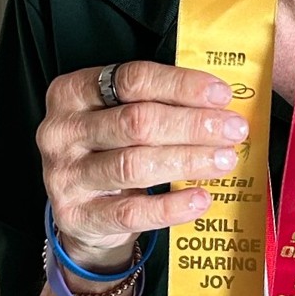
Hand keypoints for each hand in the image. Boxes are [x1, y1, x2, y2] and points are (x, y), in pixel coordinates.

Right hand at [37, 62, 246, 270]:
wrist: (81, 212)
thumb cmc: (110, 151)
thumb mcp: (120, 117)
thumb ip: (159, 104)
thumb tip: (219, 104)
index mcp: (73, 92)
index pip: (132, 79)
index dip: (181, 85)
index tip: (221, 95)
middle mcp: (61, 131)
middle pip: (135, 122)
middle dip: (191, 124)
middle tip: (233, 130)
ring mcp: (65, 175)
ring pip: (134, 165)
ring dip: (187, 160)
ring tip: (224, 160)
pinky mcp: (77, 216)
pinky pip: (130, 212)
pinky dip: (171, 206)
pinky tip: (201, 198)